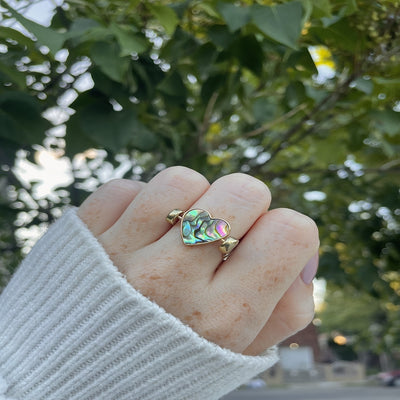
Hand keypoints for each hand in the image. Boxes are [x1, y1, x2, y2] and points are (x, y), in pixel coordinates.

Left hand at [77, 167, 318, 354]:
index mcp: (224, 319)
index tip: (266, 244)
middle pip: (243, 191)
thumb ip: (288, 308)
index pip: (290, 233)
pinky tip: (135, 234)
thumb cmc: (171, 360)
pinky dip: (136, 203)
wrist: (81, 377)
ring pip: (183, 180)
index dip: (288, 231)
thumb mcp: (240, 354)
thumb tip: (302, 255)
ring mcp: (122, 256)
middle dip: (242, 205)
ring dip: (188, 201)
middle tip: (223, 232)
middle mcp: (173, 284)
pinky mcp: (84, 237)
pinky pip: (125, 188)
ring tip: (176, 232)